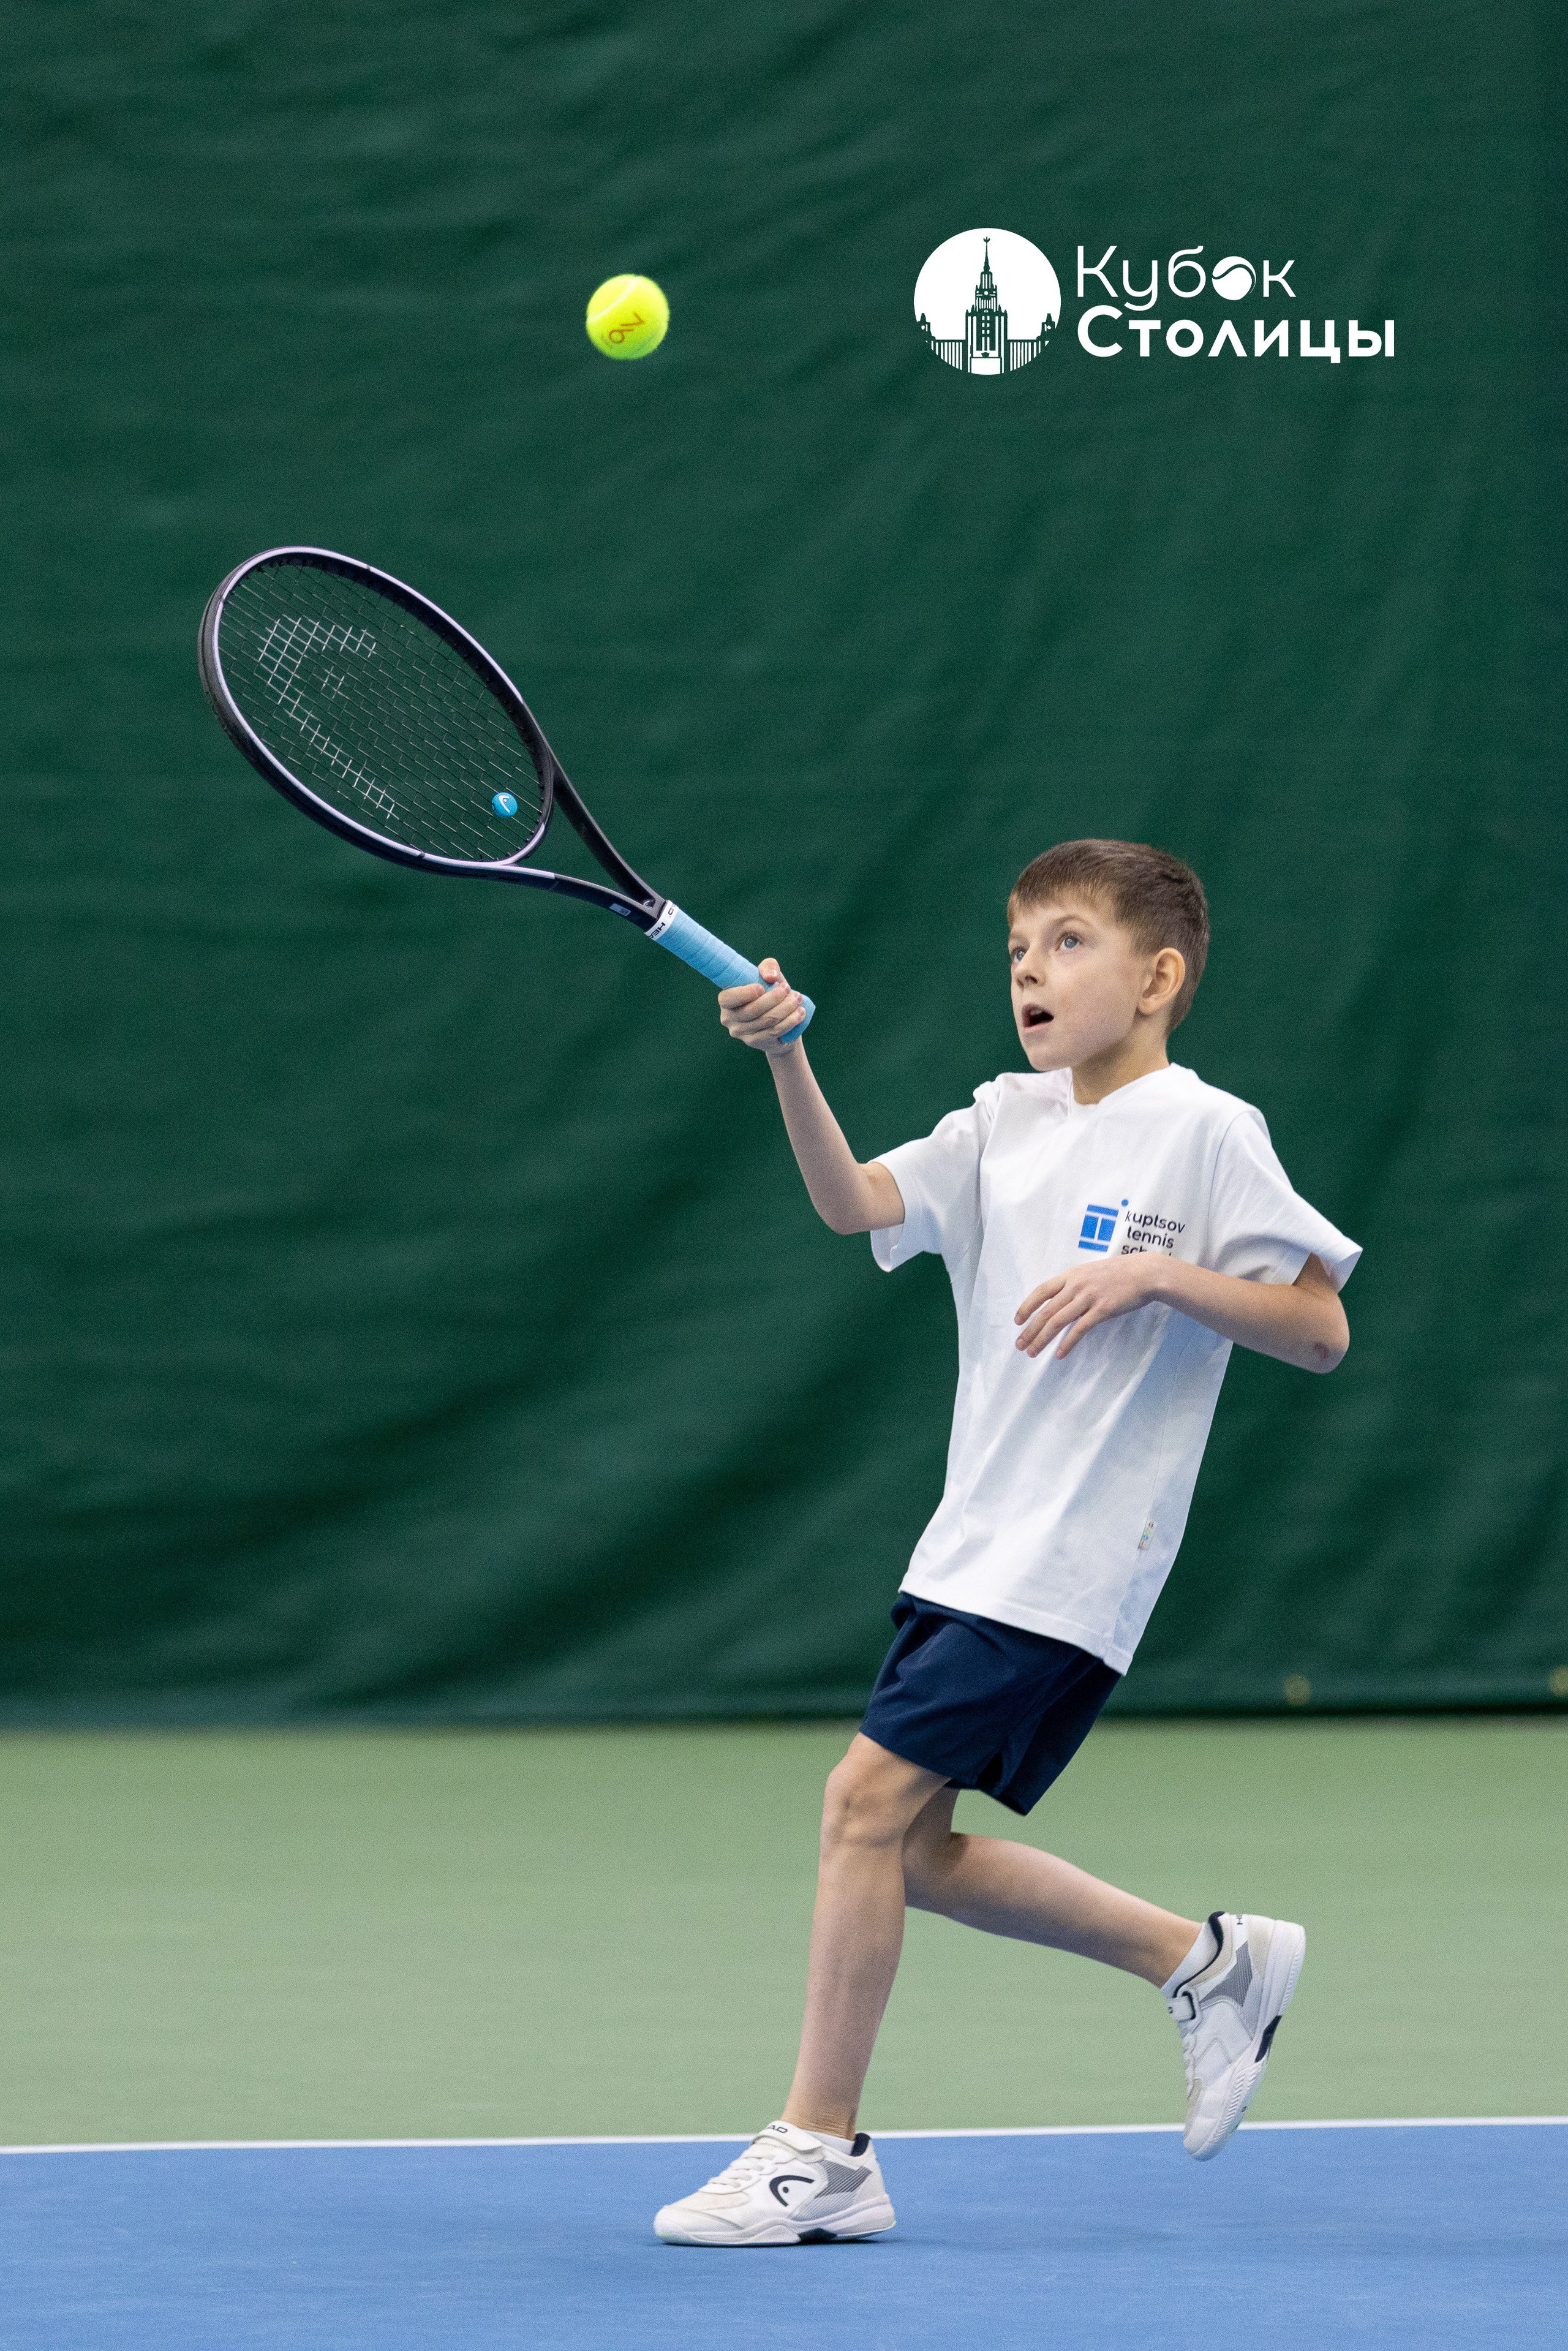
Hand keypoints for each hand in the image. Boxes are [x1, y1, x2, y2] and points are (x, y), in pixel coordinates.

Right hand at [718, 957, 805, 1055]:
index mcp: (726, 1000)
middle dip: (774, 998)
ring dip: (785, 1009)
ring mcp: (741, 1033)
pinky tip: (799, 1013)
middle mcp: (729, 1018)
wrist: (779, 1022)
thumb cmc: (769, 994)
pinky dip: (789, 1021)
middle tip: (788, 989)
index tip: (762, 988)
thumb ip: (768, 967)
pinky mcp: (755, 1042)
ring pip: (766, 1021)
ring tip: (798, 999)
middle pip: (752, 1010)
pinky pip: (774, 1032)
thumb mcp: (768, 977)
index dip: (744, 993)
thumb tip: (771, 977)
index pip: (728, 998)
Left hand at [1015, 1254, 1161, 1358]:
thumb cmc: (1120, 1273)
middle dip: (1030, 1330)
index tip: (1017, 1321)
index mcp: (1071, 1275)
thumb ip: (1075, 1285)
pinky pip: (1079, 1329)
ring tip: (1032, 1353)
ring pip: (1058, 1321)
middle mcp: (1076, 1285)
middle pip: (1046, 1311)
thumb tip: (1062, 1301)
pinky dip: (1067, 1343)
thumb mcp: (1091, 1272)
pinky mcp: (1102, 1310)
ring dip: (1042, 1339)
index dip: (1027, 1306)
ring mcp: (1088, 1297)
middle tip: (1019, 1345)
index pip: (1041, 1291)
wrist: (1145, 1273)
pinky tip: (1059, 1354)